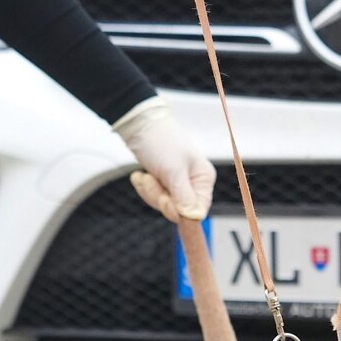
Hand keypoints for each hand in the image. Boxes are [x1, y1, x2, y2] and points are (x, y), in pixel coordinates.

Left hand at [113, 97, 215, 221]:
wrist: (137, 122)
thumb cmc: (160, 141)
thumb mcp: (173, 171)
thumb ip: (184, 197)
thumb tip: (194, 218)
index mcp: (203, 179)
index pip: (197, 210)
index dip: (179, 211)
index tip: (164, 201)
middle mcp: (194, 182)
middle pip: (178, 210)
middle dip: (160, 197)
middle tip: (152, 179)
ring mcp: (178, 182)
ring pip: (164, 204)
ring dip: (150, 191)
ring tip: (145, 175)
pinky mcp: (163, 180)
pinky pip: (154, 196)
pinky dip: (145, 187)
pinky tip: (141, 175)